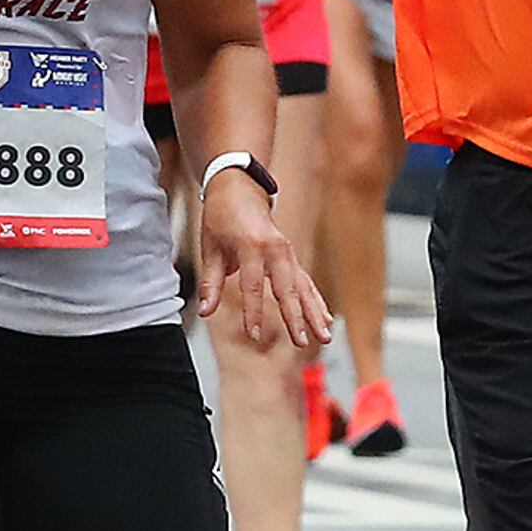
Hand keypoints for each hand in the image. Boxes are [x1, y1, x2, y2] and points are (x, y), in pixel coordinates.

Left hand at [195, 173, 333, 351]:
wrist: (240, 188)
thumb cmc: (221, 218)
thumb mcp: (210, 248)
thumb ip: (210, 282)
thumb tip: (205, 311)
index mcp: (253, 246)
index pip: (254, 286)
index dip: (253, 312)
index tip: (253, 335)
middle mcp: (276, 250)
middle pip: (288, 289)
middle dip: (296, 317)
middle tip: (303, 342)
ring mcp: (287, 253)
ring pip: (304, 288)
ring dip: (315, 313)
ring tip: (324, 337)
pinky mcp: (291, 257)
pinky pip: (306, 282)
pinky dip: (316, 301)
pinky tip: (326, 319)